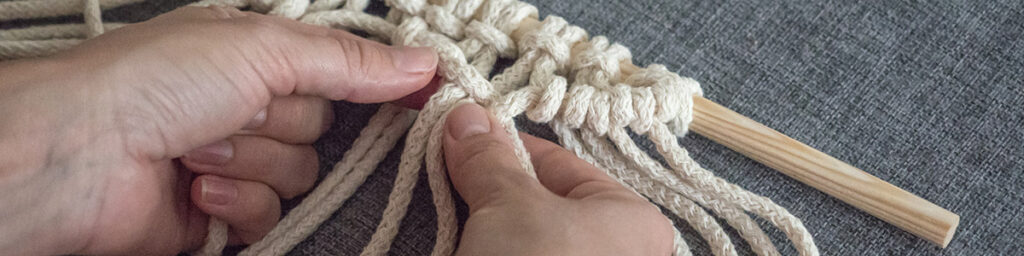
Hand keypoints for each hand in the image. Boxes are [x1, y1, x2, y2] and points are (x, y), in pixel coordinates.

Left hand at [0, 6, 435, 254]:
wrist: (79, 155)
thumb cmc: (155, 81)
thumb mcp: (264, 48)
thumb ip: (347, 60)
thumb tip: (421, 62)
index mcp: (257, 54)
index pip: (340, 69)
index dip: (375, 83)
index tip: (418, 95)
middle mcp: (247, 103)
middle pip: (321, 128)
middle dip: (281, 124)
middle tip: (236, 112)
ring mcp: (234, 159)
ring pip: (298, 174)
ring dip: (253, 164)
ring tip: (201, 151)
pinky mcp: (220, 213)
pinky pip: (270, 215)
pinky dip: (238, 204)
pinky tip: (197, 189)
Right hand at [442, 103, 673, 254]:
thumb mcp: (509, 207)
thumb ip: (489, 159)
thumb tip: (467, 117)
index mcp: (633, 217)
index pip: (561, 164)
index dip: (506, 148)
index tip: (464, 138)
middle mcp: (622, 247)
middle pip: (546, 201)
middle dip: (498, 188)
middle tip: (454, 171)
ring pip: (536, 235)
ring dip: (494, 226)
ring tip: (460, 218)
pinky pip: (532, 254)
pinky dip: (499, 248)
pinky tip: (470, 245)